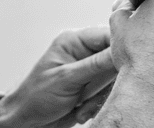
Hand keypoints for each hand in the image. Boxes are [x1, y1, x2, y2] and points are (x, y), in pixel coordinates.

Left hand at [0, 26, 116, 127]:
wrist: (26, 121)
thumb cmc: (36, 95)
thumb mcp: (67, 79)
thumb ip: (96, 64)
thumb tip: (120, 50)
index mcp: (74, 41)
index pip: (107, 34)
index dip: (121, 47)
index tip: (127, 63)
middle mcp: (83, 52)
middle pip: (114, 57)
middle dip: (108, 79)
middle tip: (94, 93)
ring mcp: (88, 70)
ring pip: (113, 78)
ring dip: (100, 96)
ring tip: (82, 106)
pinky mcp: (91, 87)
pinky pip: (107, 92)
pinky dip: (97, 104)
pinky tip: (81, 110)